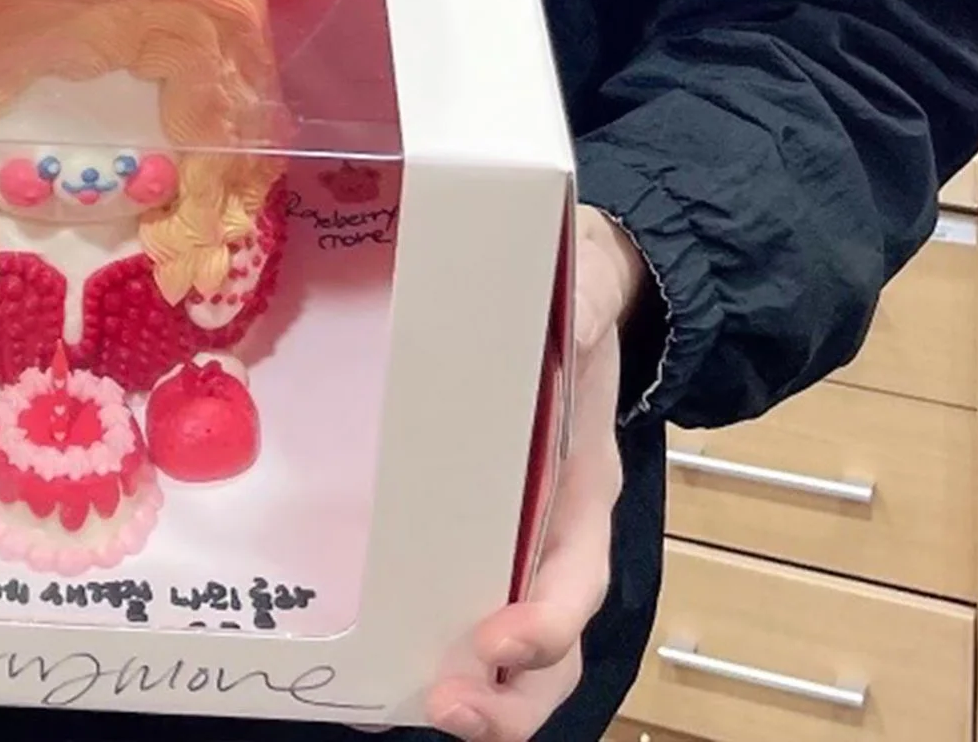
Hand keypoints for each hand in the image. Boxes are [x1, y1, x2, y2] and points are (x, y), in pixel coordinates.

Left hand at [420, 205, 645, 741]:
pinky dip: (445, 652)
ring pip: (519, 654)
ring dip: (484, 697)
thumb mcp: (585, 282)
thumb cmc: (578, 291)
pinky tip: (391, 671)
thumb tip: (573, 314)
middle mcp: (558, 530)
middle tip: (450, 709)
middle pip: (554, 646)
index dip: (547, 621)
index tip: (500, 641)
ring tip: (426, 711)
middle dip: (513, 696)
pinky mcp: (478, 531)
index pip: (579, 575)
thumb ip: (583, 299)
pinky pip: (468, 605)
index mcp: (586, 485)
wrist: (578, 280)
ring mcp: (521, 539)